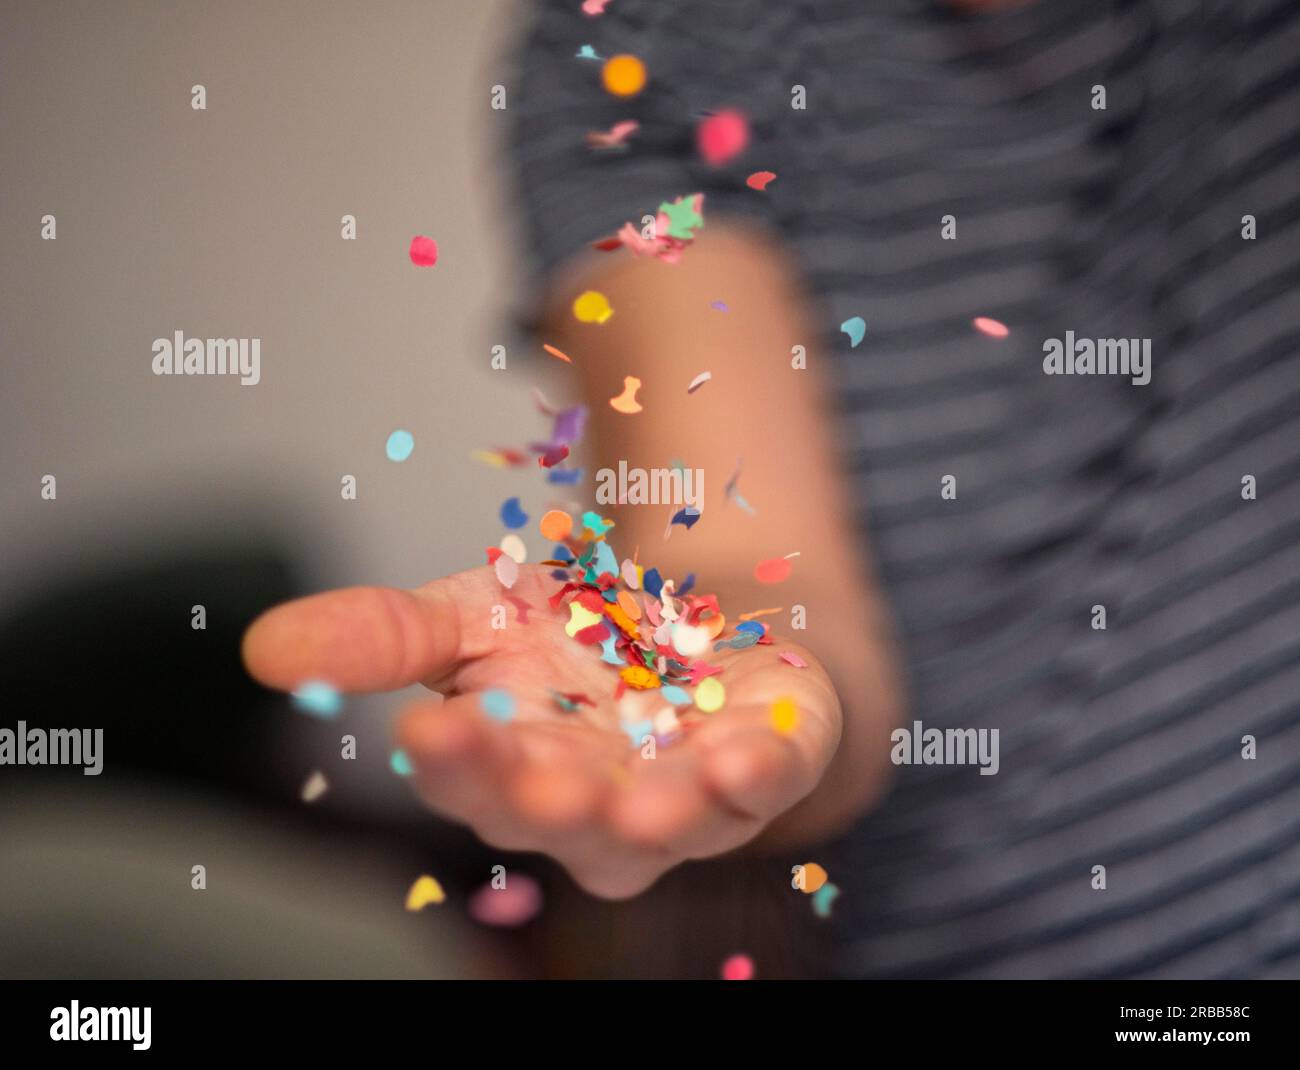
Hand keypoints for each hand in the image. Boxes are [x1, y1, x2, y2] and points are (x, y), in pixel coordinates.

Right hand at [242, 565, 840, 897]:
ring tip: (645, 804)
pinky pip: (769, 780)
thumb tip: (266, 648)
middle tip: (539, 784)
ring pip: (670, 825)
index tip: (427, 726)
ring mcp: (688, 787)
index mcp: (517, 761)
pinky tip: (744, 754)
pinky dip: (759, 772)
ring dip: (658, 815)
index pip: (473, 778)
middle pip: (565, 817)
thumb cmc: (577, 634)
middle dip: (549, 803)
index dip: (453, 762)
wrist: (697, 618)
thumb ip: (387, 635)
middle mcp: (600, 795)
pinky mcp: (768, 757)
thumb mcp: (473, 613)